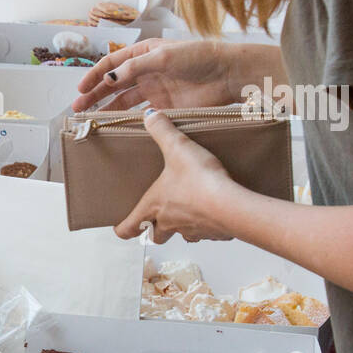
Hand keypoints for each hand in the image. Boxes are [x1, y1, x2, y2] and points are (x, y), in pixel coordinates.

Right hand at [72, 39, 239, 112]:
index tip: (80, 89)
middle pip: (113, 84)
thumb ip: (133, 68)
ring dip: (107, 108)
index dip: (94, 76)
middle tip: (78, 108)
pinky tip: (115, 125)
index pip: (111, 64)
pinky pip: (140, 114)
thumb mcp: (162, 57)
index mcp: (144, 53)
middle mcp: (146, 71)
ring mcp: (154, 90)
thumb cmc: (199, 57)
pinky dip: (127, 119)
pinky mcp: (164, 107)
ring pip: (123, 101)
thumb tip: (108, 79)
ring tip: (91, 118)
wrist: (227, 74)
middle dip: (94, 95)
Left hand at [115, 111, 238, 243]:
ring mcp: (193, 231)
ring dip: (184, 227)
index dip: (124, 228)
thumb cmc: (199, 180)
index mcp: (154, 206)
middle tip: (158, 221)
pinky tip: (216, 211)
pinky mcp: (214, 233)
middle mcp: (170, 223)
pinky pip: (208, 232)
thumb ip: (163, 131)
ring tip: (191, 211)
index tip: (121, 227)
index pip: (129, 228)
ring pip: (183, 235)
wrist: (231, 205)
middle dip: (155, 231)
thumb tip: (149, 116)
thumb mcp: (178, 148)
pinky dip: (209, 225)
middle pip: (156, 237)